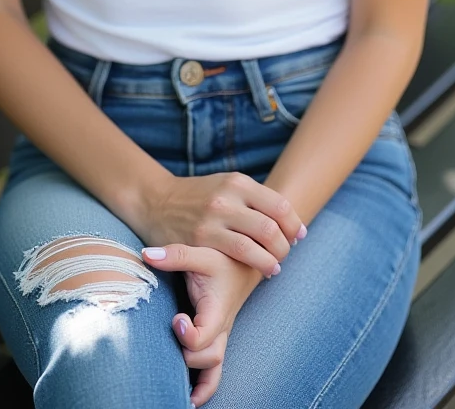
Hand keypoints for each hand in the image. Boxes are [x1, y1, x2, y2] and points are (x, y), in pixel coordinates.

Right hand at [141, 171, 306, 277]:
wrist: (156, 202)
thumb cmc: (199, 197)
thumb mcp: (226, 186)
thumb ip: (255, 200)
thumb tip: (290, 221)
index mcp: (237, 182)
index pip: (279, 205)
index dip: (294, 224)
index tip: (298, 236)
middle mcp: (226, 198)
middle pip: (271, 227)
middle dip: (284, 246)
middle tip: (284, 254)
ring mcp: (212, 220)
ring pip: (255, 245)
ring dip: (271, 260)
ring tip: (274, 267)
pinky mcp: (199, 240)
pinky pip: (236, 256)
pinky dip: (254, 266)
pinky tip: (256, 271)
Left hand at [141, 242, 264, 406]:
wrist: (246, 260)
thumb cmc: (222, 258)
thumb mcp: (201, 253)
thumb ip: (176, 254)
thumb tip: (145, 254)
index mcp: (218, 312)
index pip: (204, 337)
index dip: (188, 335)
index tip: (177, 319)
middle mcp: (221, 329)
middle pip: (209, 358)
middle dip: (189, 357)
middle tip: (174, 338)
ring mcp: (220, 336)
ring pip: (214, 369)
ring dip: (199, 384)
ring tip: (179, 399)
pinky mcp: (215, 338)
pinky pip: (214, 371)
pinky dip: (204, 388)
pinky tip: (189, 401)